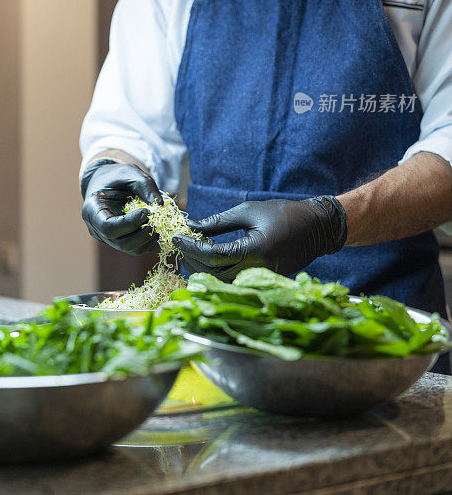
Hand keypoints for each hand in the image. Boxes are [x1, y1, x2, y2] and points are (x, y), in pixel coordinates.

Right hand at [82, 159, 162, 254]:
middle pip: (120, 243)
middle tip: (155, 220)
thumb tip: (159, 205)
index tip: (146, 211)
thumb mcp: (130, 173)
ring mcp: (107, 237)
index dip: (130, 223)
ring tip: (158, 223)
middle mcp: (97, 228)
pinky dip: (148, 242)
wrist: (107, 182)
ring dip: (147, 240)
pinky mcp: (118, 240)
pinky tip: (155, 228)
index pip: (108, 227)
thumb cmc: (116, 176)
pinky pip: (135, 248)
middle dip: (142, 235)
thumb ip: (145, 185)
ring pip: (129, 249)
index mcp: (93, 209)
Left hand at [173, 196, 346, 280]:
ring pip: (222, 283)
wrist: (317, 228)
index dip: (191, 248)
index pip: (213, 256)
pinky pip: (233, 282)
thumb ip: (218, 222)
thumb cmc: (283, 213)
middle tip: (180, 244)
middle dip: (192, 261)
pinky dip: (216, 272)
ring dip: (203, 270)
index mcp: (255, 250)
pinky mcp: (262, 281)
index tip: (176, 237)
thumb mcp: (248, 211)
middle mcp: (258, 269)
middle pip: (214, 275)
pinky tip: (208, 259)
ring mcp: (261, 279)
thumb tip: (192, 227)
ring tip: (191, 252)